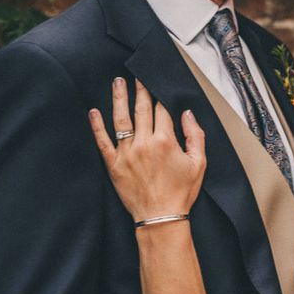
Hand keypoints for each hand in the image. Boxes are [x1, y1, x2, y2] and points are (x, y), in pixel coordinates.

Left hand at [89, 77, 205, 220]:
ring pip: (121, 119)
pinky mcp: (113, 164)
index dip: (161, 96)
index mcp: (166, 141)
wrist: (161, 217)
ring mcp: (126, 153)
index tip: (157, 85)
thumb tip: (187, 114)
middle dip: (140, 90)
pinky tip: (94, 112)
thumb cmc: (181, 192)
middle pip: (141, 110)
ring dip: (119, 98)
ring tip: (117, 82)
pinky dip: (97, 126)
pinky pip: (102, 141)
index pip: (162, 111)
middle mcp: (144, 143)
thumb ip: (195, 136)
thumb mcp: (199, 164)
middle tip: (137, 76)